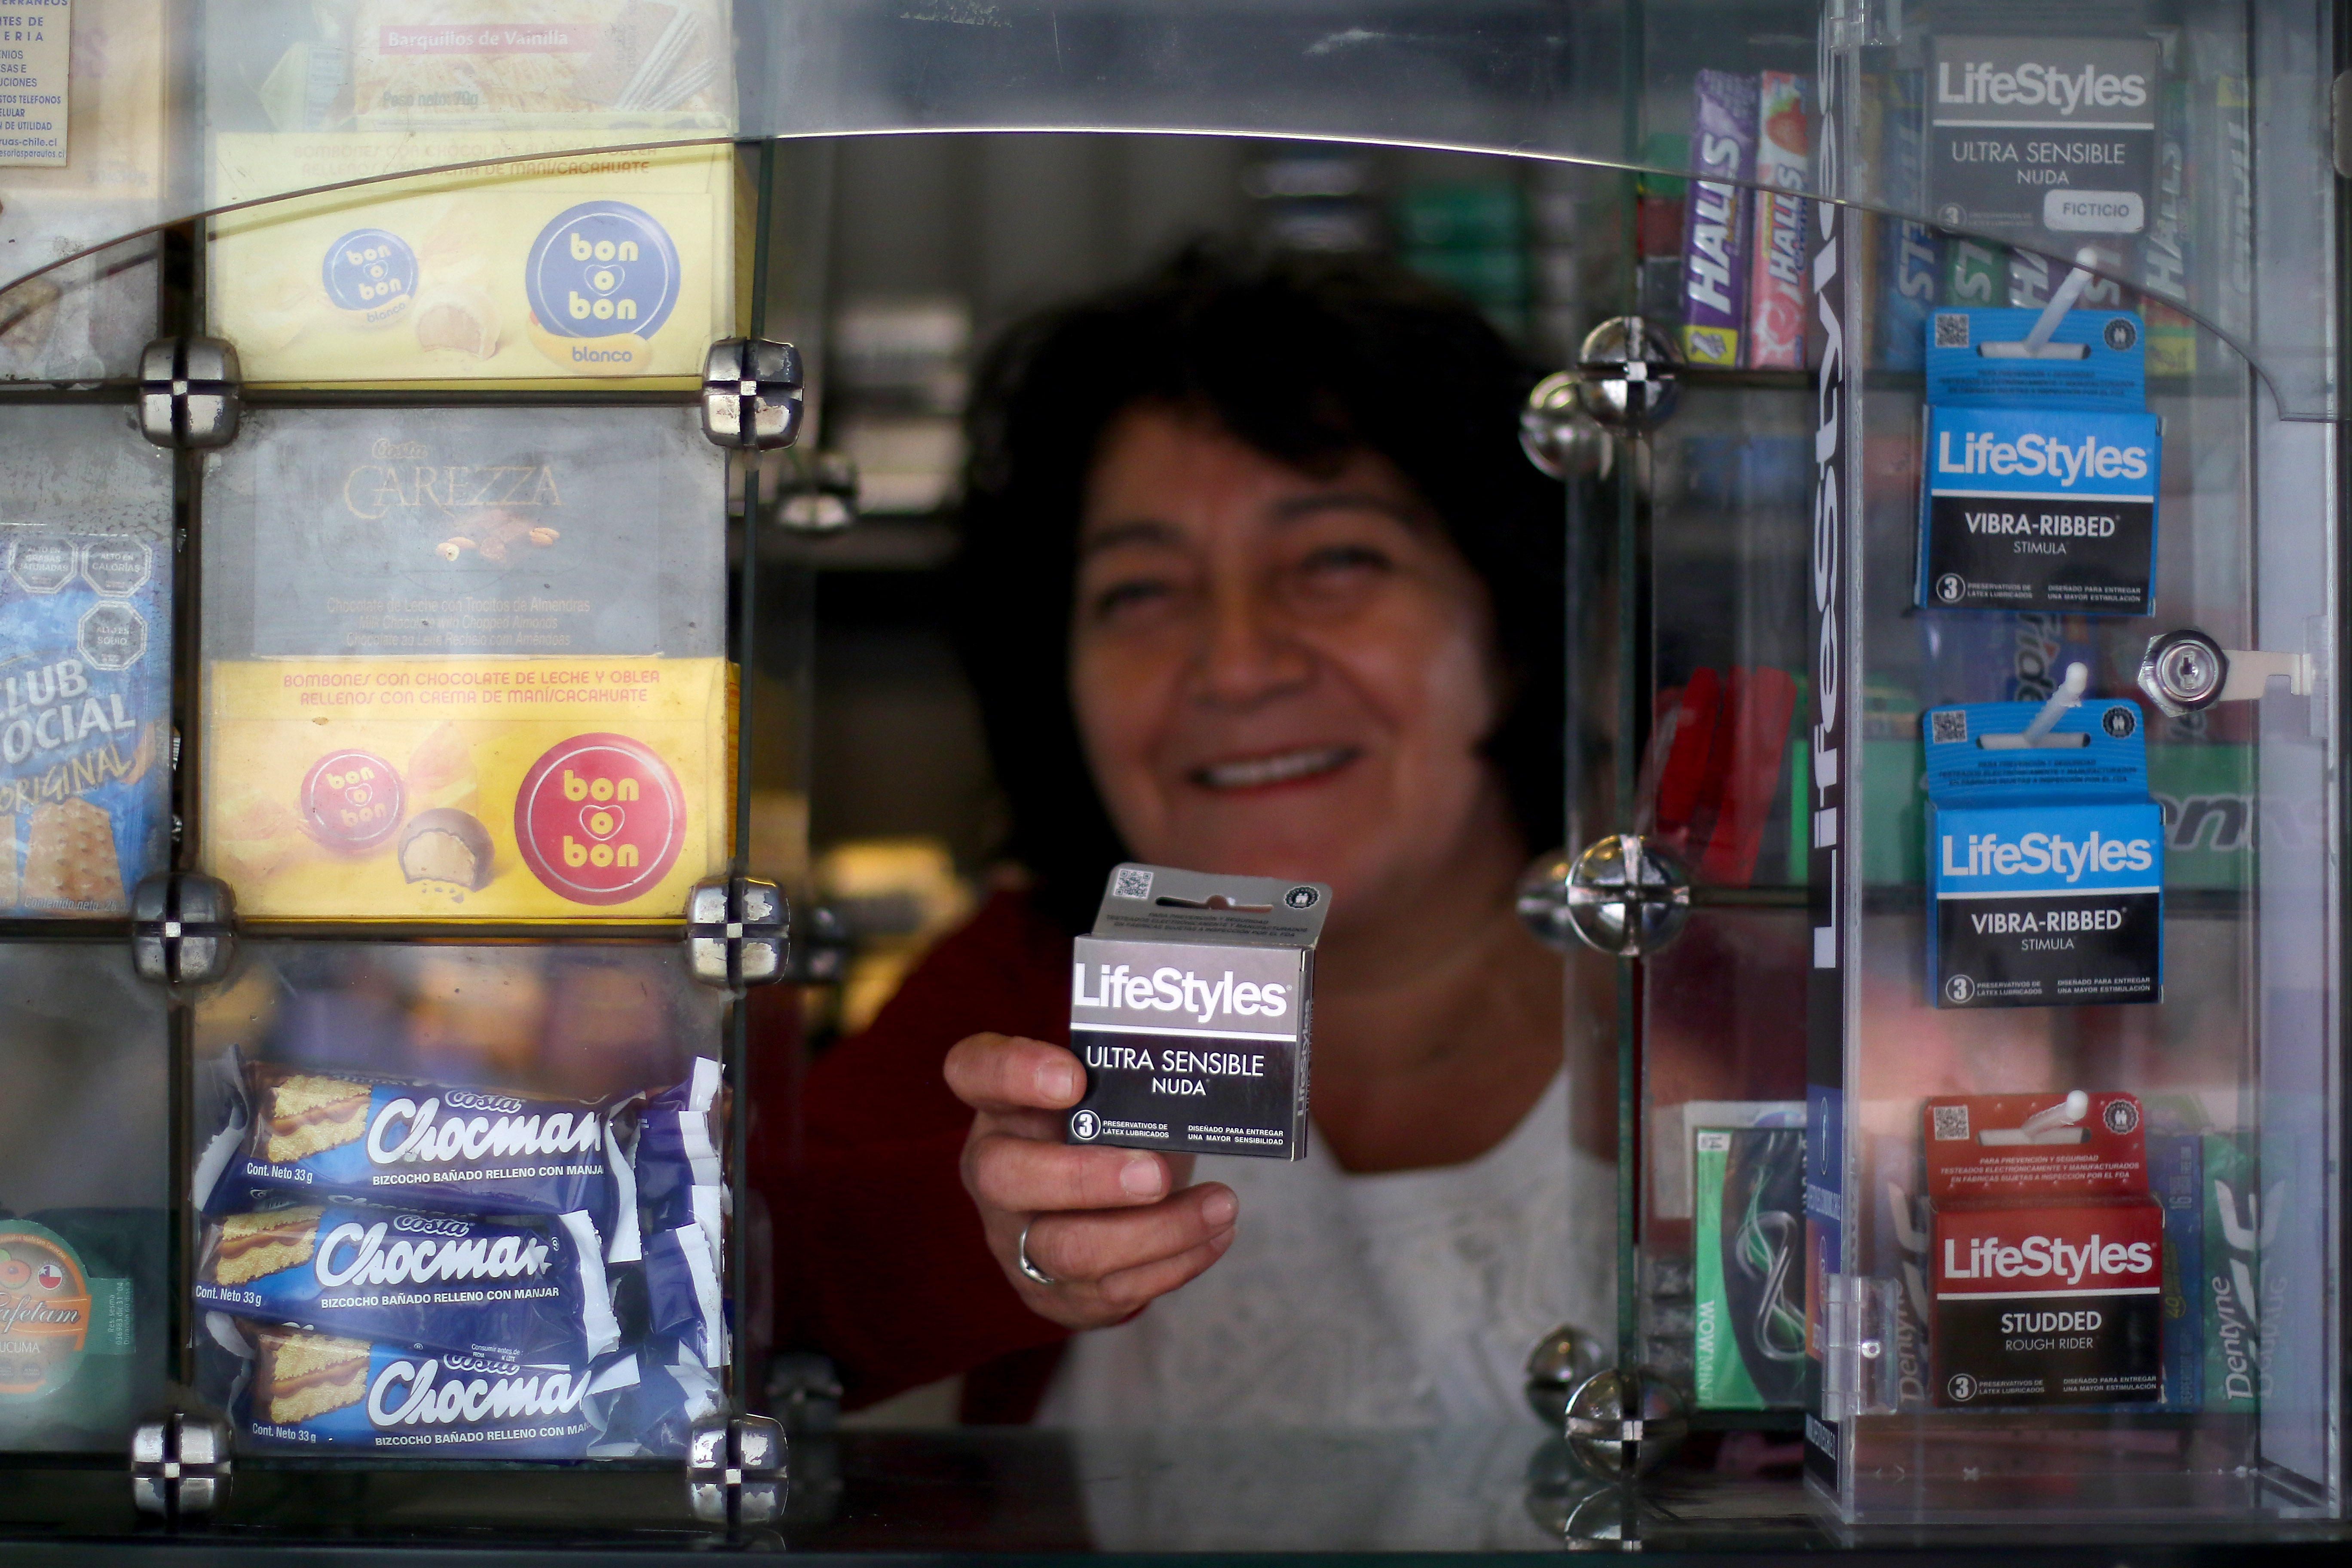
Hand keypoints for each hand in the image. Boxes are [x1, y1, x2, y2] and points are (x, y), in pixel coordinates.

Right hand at [946, 1032, 1238, 1329]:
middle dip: (1087, 1178)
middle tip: (1155, 1173)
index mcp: (1000, 1105)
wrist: (1092, 1210)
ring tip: (1221, 1206)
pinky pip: (1112, 1291)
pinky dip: (1175, 1262)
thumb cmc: (1104, 1135)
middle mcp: (993, 1172)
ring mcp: (1015, 1240)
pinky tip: (1215, 1235)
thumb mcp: (1104, 1099)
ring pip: (1068, 1250)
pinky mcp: (1053, 1293)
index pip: (975, 1071)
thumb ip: (1126, 1083)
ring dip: (1156, 1231)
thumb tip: (1196, 1082)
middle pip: (1006, 1177)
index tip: (1074, 1077)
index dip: (1014, 1072)